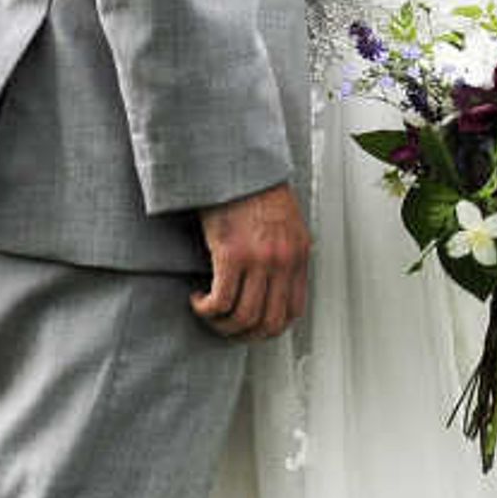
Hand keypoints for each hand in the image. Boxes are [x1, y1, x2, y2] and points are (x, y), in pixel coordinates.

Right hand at [193, 182, 308, 340]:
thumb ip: (284, 253)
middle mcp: (283, 261)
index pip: (293, 311)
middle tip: (226, 329)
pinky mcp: (231, 254)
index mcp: (299, 255)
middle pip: (269, 322)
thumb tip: (272, 283)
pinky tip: (198, 299)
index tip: (251, 327)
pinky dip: (206, 309)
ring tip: (208, 313)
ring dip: (222, 324)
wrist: (236, 162)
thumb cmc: (253, 187)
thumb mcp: (284, 222)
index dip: (269, 328)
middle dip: (245, 334)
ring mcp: (259, 260)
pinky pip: (220, 301)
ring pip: (243, 317)